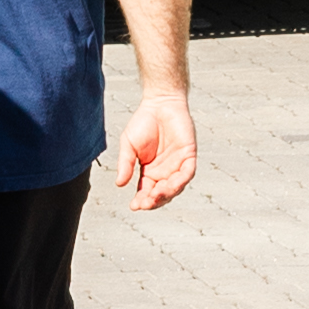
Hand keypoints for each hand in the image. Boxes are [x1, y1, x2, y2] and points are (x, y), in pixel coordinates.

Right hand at [113, 86, 199, 213]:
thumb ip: (125, 164)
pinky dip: (180, 181)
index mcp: (149, 172)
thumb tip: (119, 184)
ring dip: (166, 194)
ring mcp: (178, 165)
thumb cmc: (143, 122)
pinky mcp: (189, 156)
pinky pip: (187, 173)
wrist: (160, 102)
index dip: (141, 201)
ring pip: (175, 187)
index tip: (133, 206)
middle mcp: (164, 172)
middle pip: (161, 194)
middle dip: (154, 201)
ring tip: (156, 195)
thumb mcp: (128, 145)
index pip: (146, 192)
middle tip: (145, 203)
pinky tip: (170, 185)